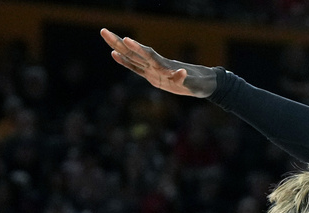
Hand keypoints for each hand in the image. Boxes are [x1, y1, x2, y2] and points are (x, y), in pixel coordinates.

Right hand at [100, 28, 216, 97]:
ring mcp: (153, 69)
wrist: (204, 83)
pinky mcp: (153, 76)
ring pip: (132, 57)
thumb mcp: (194, 84)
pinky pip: (136, 68)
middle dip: (119, 42)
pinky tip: (114, 54)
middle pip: (134, 52)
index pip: (148, 55)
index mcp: (164, 66)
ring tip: (105, 35)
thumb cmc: (201, 83)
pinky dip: (125, 62)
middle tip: (103, 31)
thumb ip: (186, 79)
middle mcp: (156, 65)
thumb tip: (182, 73)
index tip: (126, 40)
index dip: (137, 48)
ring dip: (118, 47)